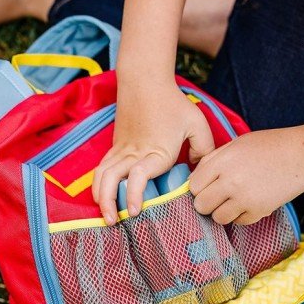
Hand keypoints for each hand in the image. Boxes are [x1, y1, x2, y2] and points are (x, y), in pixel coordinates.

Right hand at [92, 80, 214, 224]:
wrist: (145, 81)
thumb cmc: (172, 103)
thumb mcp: (197, 124)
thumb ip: (204, 149)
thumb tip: (199, 171)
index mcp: (155, 151)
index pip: (137, 176)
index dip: (133, 195)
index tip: (135, 211)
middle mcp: (133, 153)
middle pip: (110, 180)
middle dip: (108, 204)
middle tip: (113, 222)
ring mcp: (120, 150)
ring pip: (101, 175)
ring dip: (99, 196)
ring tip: (105, 214)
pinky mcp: (115, 146)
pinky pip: (101, 169)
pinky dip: (98, 185)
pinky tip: (102, 197)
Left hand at [189, 127, 303, 224]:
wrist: (303, 156)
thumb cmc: (268, 147)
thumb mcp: (236, 144)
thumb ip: (212, 160)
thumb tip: (194, 178)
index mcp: (223, 162)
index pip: (194, 185)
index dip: (198, 187)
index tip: (205, 186)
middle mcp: (231, 182)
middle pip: (201, 205)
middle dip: (206, 202)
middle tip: (216, 196)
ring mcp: (245, 199)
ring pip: (217, 218)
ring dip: (221, 211)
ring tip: (232, 200)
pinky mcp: (258, 211)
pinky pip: (237, 222)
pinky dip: (240, 216)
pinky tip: (248, 203)